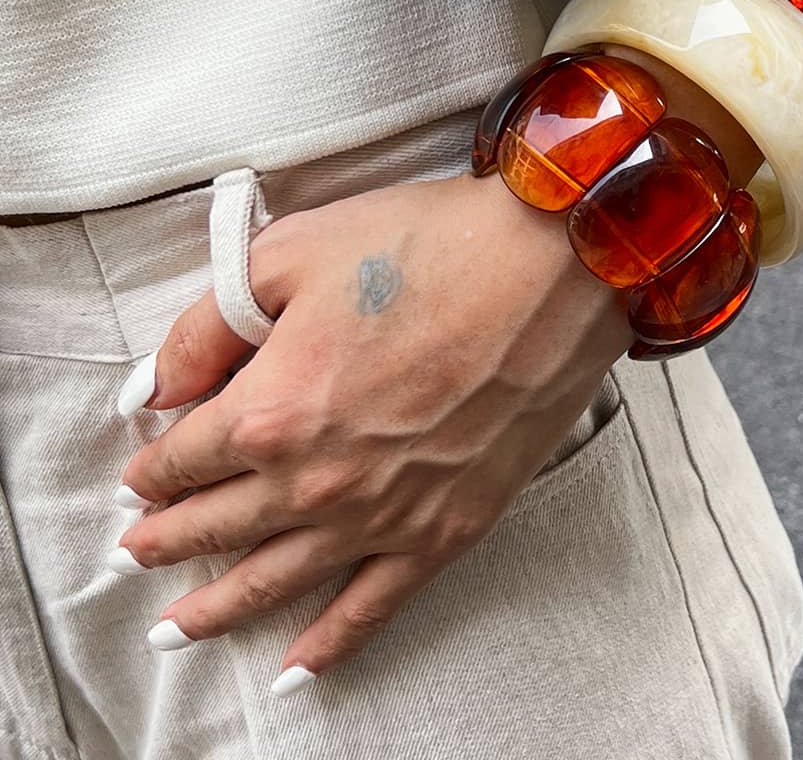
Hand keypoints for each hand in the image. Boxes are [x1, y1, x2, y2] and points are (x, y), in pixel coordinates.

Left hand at [111, 170, 631, 692]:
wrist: (552, 269)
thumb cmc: (428, 246)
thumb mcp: (293, 253)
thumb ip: (206, 325)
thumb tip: (155, 386)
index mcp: (271, 411)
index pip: (182, 457)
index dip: (152, 465)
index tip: (143, 469)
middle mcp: (317, 482)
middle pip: (218, 526)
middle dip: (166, 540)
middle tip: (134, 554)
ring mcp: (384, 516)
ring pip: (276, 582)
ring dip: (216, 610)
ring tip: (174, 633)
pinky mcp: (447, 528)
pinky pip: (372, 608)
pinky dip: (328, 645)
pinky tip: (293, 672)